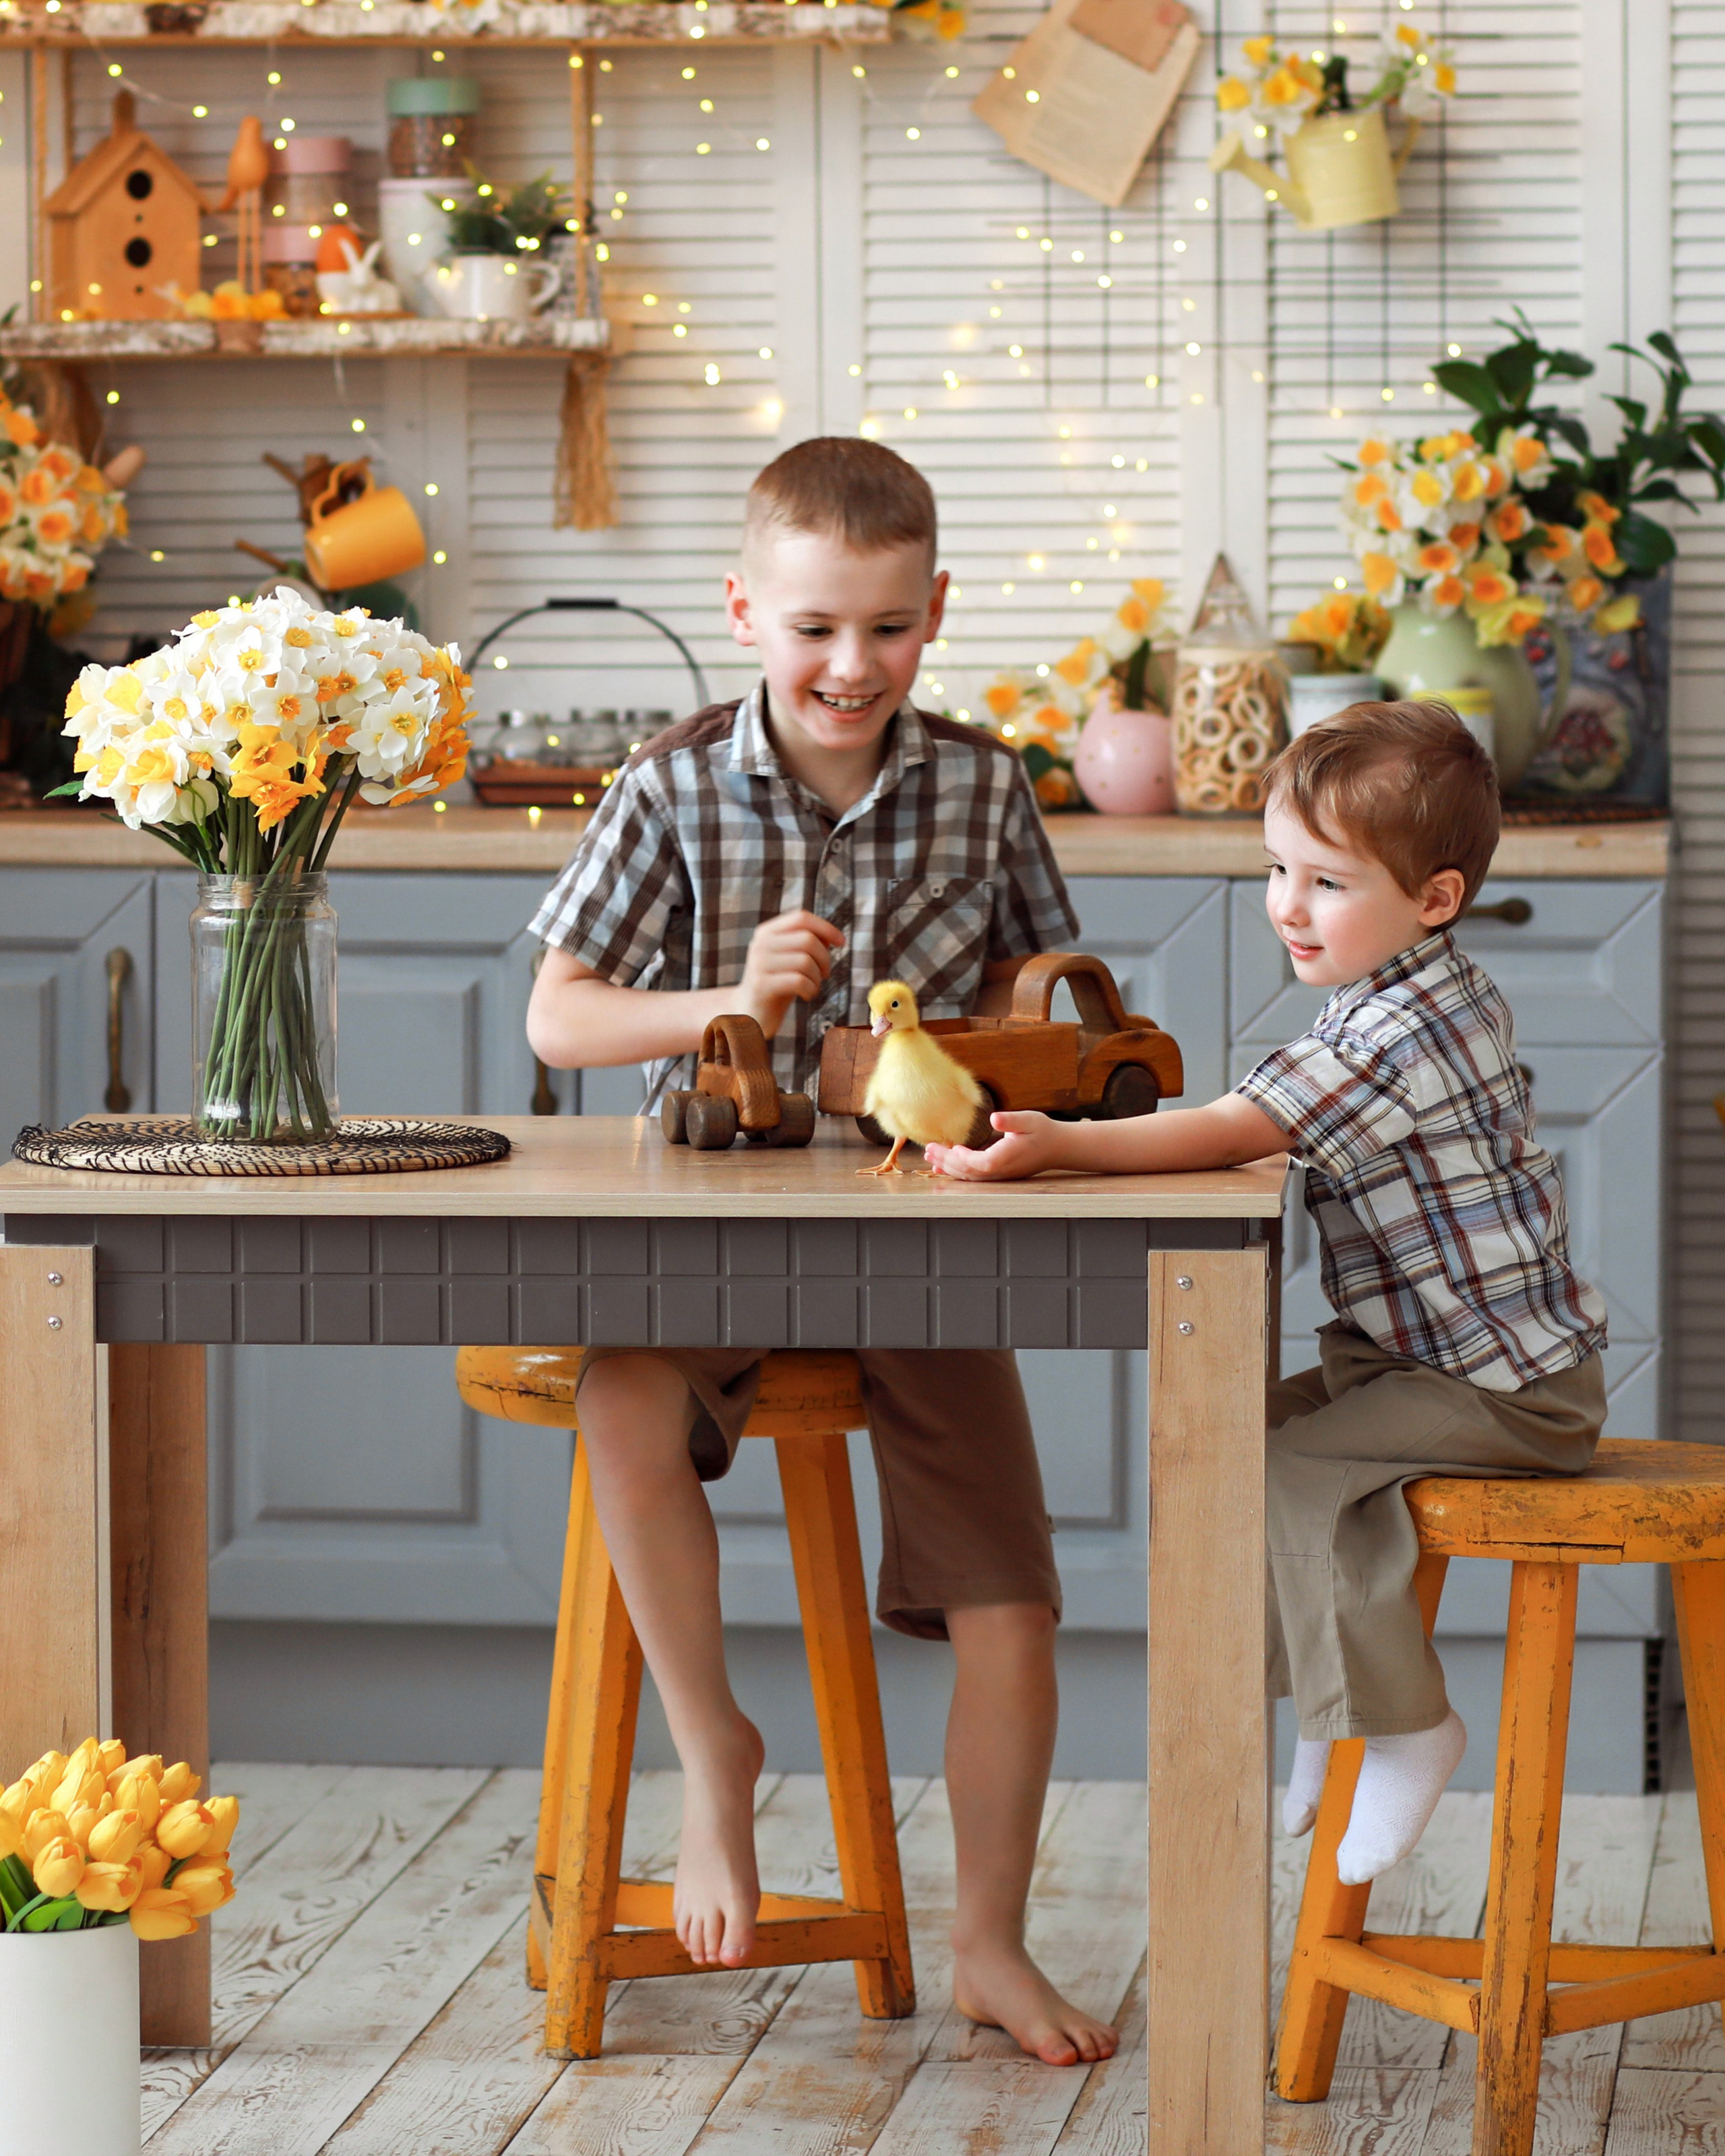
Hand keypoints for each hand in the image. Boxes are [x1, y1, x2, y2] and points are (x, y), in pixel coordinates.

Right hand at [737, 909, 845, 1036]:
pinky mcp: (761, 985)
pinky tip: (807, 995)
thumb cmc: (778, 983)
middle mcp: (760, 944)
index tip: (841, 942)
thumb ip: (807, 944)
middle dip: (825, 958)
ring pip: (805, 961)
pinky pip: (799, 980)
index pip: (801, 917)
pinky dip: (811, 989)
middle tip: (824, 974)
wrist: (749, 1012)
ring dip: (817, 978)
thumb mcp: (791, 959)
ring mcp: (759, 963)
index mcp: (767, 932)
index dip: (825, 927)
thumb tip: (831, 936)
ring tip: (813, 986)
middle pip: (807, 939)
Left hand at [926, 1111, 1062, 1181]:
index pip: (982, 1163)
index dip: (965, 1158)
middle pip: (969, 1171)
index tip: (954, 1146)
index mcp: (1007, 1158)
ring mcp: (998, 1175)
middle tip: (928, 1149)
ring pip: (969, 1176)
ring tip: (930, 1157)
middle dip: (947, 1160)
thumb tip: (994, 1118)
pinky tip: (943, 1165)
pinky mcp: (997, 1174)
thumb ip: (1011, 1120)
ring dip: (948, 1166)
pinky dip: (956, 1170)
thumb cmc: (1043, 1131)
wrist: (1057, 1147)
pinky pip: (973, 1175)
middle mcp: (1001, 1171)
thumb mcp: (1030, 1119)